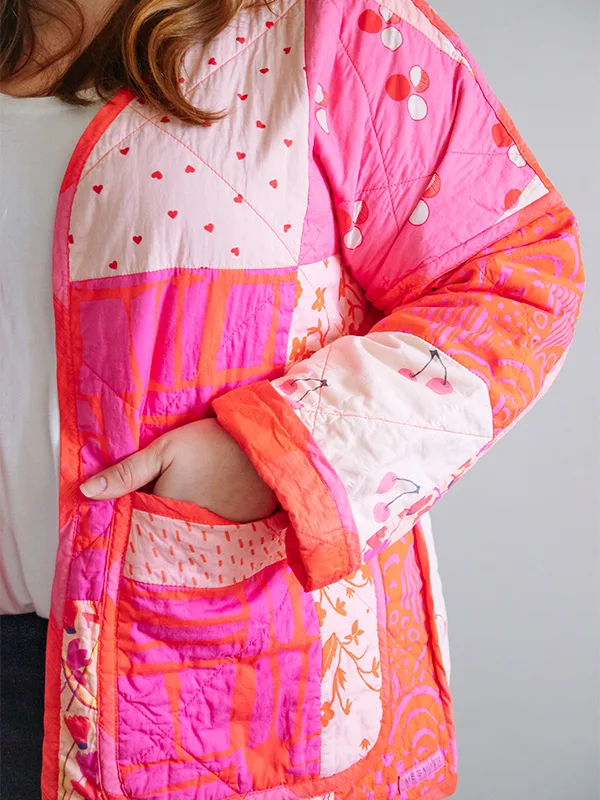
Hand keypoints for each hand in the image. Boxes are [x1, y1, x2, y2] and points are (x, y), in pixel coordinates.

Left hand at [79, 418, 276, 522]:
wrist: (263, 447)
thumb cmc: (211, 444)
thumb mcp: (164, 451)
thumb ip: (126, 472)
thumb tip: (85, 491)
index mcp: (163, 515)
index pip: (135, 525)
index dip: (129, 513)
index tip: (129, 503)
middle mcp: (185, 536)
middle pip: (159, 536)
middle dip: (152, 526)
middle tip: (161, 502)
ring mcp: (213, 540)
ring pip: (184, 541)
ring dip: (178, 532)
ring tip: (183, 510)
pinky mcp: (236, 539)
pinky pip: (212, 544)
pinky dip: (205, 534)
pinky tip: (207, 515)